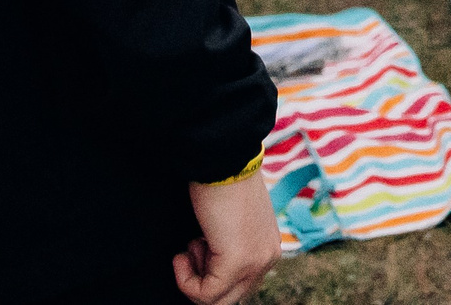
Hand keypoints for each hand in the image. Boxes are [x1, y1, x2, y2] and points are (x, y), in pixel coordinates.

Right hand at [175, 172, 279, 304]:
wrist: (221, 160)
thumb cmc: (220, 183)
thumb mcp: (231, 221)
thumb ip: (231, 244)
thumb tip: (211, 263)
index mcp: (268, 247)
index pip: (239, 285)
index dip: (209, 272)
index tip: (197, 245)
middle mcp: (268, 258)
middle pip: (229, 297)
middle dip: (202, 278)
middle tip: (192, 248)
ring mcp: (256, 262)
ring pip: (217, 301)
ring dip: (193, 278)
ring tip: (191, 244)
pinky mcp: (237, 262)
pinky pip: (206, 294)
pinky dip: (186, 280)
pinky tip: (182, 253)